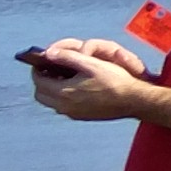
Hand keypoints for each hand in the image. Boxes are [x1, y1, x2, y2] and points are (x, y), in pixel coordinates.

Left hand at [25, 41, 147, 118]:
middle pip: (40, 95)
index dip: (37, 69)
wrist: (134, 100)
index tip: (42, 62)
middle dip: (41, 81)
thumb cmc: (115, 81)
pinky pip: (63, 107)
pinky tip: (75, 88)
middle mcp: (64, 106)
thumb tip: (48, 53)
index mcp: (64, 92)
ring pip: (50, 102)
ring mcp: (73, 113)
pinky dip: (61, 97)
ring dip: (51, 90)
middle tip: (50, 70)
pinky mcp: (81, 116)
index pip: (39, 81)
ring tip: (63, 78)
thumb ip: (68, 57)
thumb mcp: (91, 63)